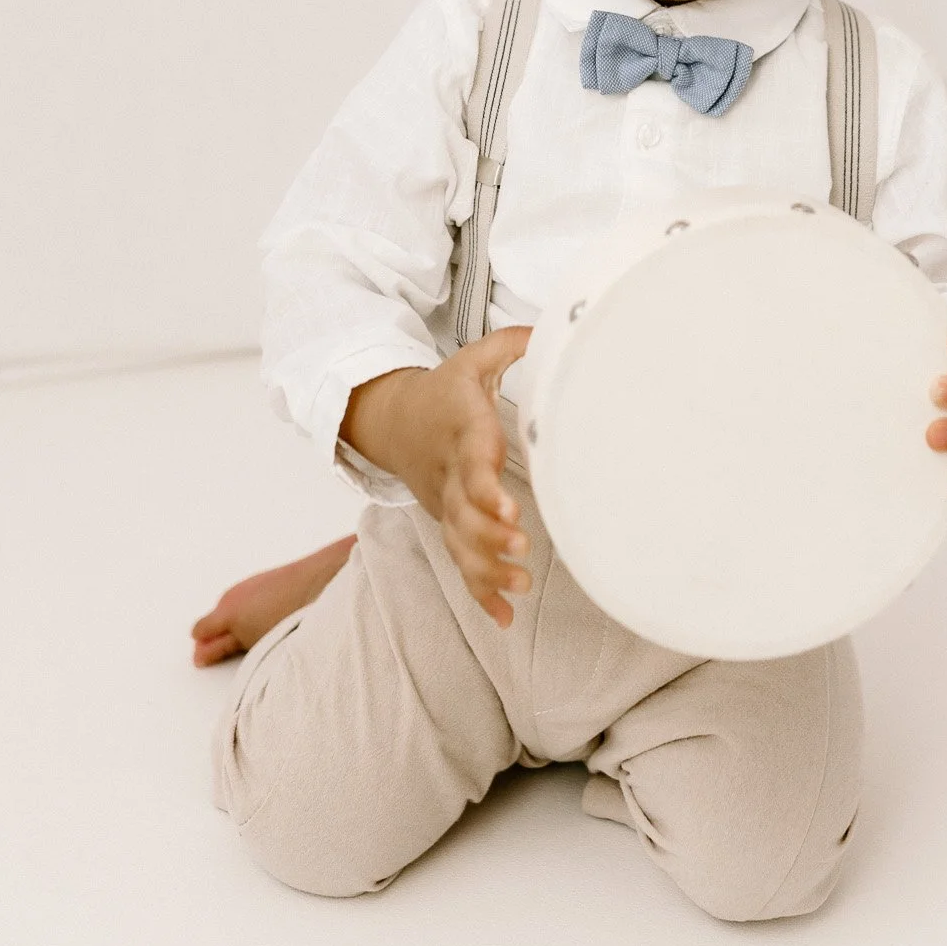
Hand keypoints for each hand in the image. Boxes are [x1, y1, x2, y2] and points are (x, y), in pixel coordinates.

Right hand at [340, 326, 532, 626]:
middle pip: (464, 512)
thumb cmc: (444, 391)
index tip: (510, 510)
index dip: (487, 489)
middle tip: (521, 548)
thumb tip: (553, 327)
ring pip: (460, 544)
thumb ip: (511, 344)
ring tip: (520, 586)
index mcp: (462, 432)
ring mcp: (446, 504)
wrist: (392, 421)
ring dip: (488, 570)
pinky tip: (504, 618)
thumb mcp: (471, 359)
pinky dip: (480, 592)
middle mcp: (451, 474)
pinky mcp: (448, 524)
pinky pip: (460, 563)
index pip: (473, 462)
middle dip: (490, 536)